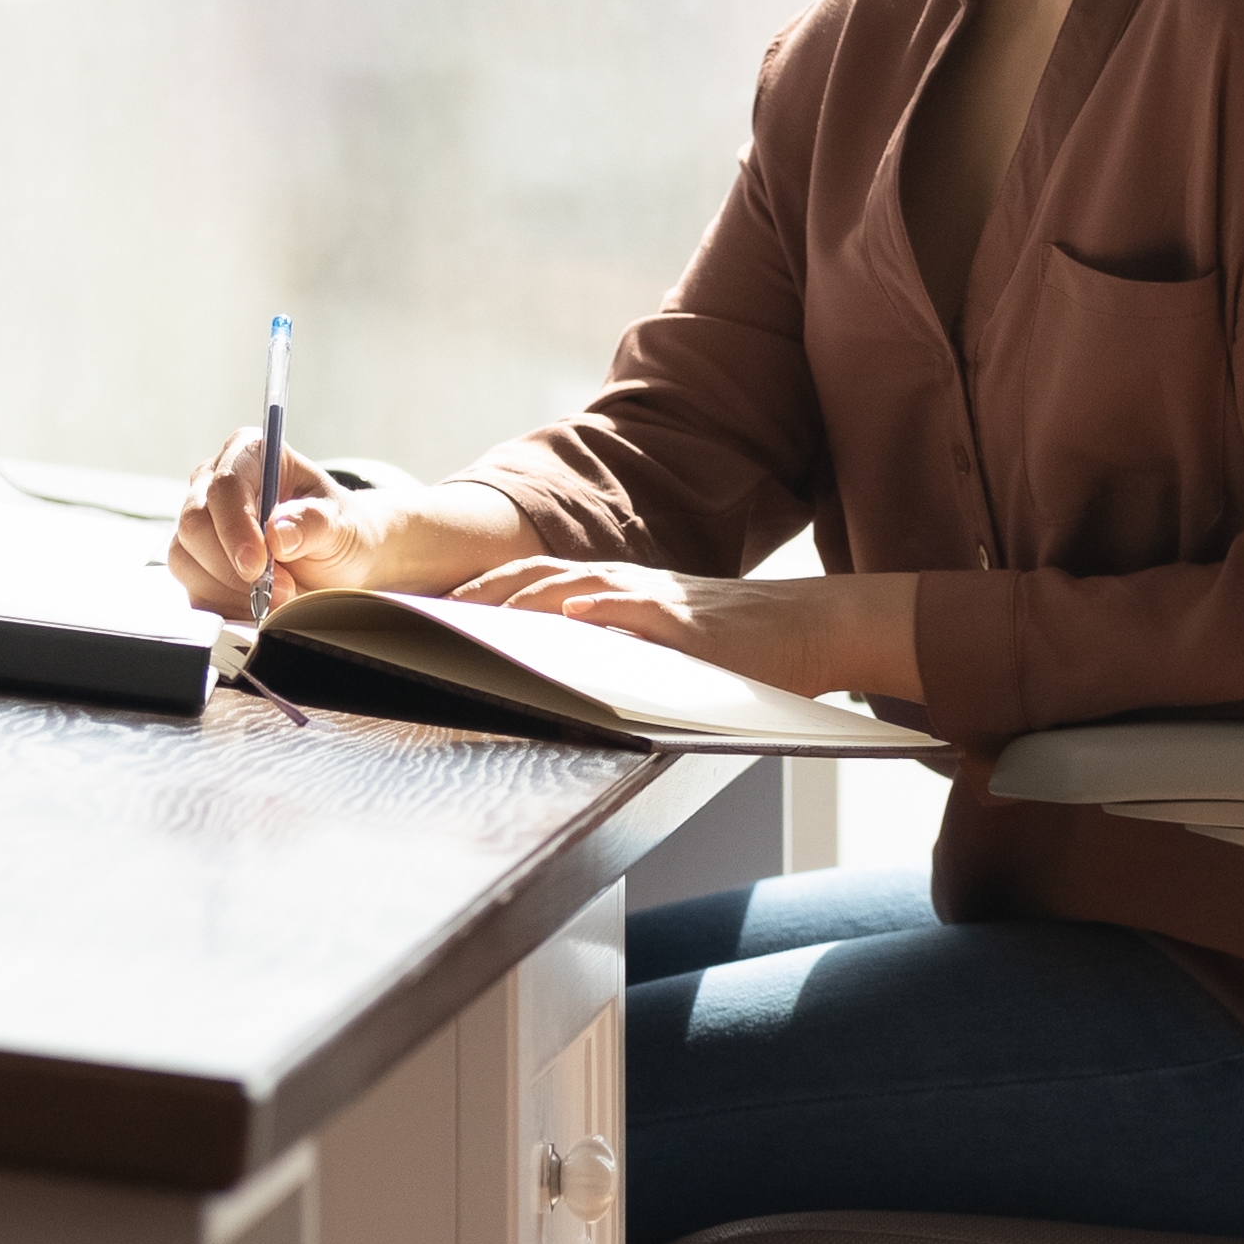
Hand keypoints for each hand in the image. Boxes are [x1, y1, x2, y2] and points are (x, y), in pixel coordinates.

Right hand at [165, 437, 536, 612]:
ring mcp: (201, 526)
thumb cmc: (371, 541)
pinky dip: (224, 613)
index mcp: (249, 451)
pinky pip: (194, 594)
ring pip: (187, 564)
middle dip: (237, 570)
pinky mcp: (200, 568)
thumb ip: (324, 527)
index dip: (236, 524)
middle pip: (193, 524)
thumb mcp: (361, 535)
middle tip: (287, 601)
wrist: (369, 570)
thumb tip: (285, 530)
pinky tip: (263, 620)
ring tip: (288, 608)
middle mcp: (215, 483)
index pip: (222, 483)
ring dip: (232, 596)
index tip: (264, 562)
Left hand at [455, 554, 921, 706]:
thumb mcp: (661, 643)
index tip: (433, 608)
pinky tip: (573, 615)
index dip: (482, 590)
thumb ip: (612, 646)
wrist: (809, 627)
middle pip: (540, 578)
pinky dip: (604, 610)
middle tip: (433, 613)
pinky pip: (641, 611)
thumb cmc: (735, 646)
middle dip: (482, 593)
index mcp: (615, 592)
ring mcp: (659, 603)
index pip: (534, 581)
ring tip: (478, 611)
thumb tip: (553, 666)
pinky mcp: (692, 626)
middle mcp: (628, 588)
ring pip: (578, 588)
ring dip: (524, 597)